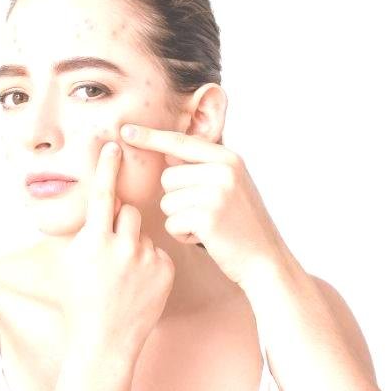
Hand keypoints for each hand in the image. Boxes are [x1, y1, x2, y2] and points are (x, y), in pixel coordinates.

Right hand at [59, 141, 175, 355]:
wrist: (104, 340)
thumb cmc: (80, 300)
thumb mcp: (72, 261)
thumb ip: (86, 231)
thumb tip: (97, 207)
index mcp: (93, 241)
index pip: (102, 194)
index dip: (107, 168)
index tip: (113, 146)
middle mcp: (121, 246)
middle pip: (128, 210)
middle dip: (121, 221)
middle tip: (112, 248)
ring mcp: (145, 258)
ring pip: (144, 230)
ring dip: (135, 241)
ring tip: (124, 270)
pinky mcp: (164, 269)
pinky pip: (157, 249)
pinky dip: (149, 260)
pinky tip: (139, 282)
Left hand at [119, 123, 283, 286]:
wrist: (266, 260)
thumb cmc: (241, 225)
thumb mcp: (231, 185)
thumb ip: (204, 167)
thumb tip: (167, 155)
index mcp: (228, 157)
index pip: (180, 141)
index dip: (150, 136)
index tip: (125, 130)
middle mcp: (224, 170)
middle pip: (168, 177)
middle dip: (177, 199)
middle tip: (205, 213)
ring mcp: (217, 192)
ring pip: (167, 200)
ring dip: (179, 218)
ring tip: (208, 225)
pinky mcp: (207, 216)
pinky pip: (171, 222)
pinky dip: (182, 234)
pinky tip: (206, 238)